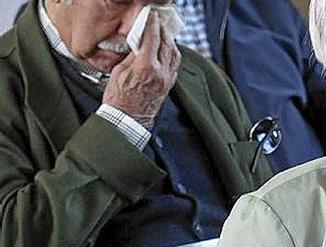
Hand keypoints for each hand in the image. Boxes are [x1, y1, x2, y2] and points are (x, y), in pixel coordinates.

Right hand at [103, 12, 179, 128]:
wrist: (128, 119)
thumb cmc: (119, 99)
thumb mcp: (119, 72)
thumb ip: (131, 56)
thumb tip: (138, 44)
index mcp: (146, 67)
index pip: (152, 39)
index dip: (152, 24)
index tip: (151, 17)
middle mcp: (160, 73)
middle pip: (166, 43)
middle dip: (162, 29)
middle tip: (157, 21)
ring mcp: (167, 79)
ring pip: (174, 53)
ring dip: (169, 40)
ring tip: (163, 32)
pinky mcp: (169, 84)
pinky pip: (175, 64)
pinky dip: (172, 52)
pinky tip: (167, 48)